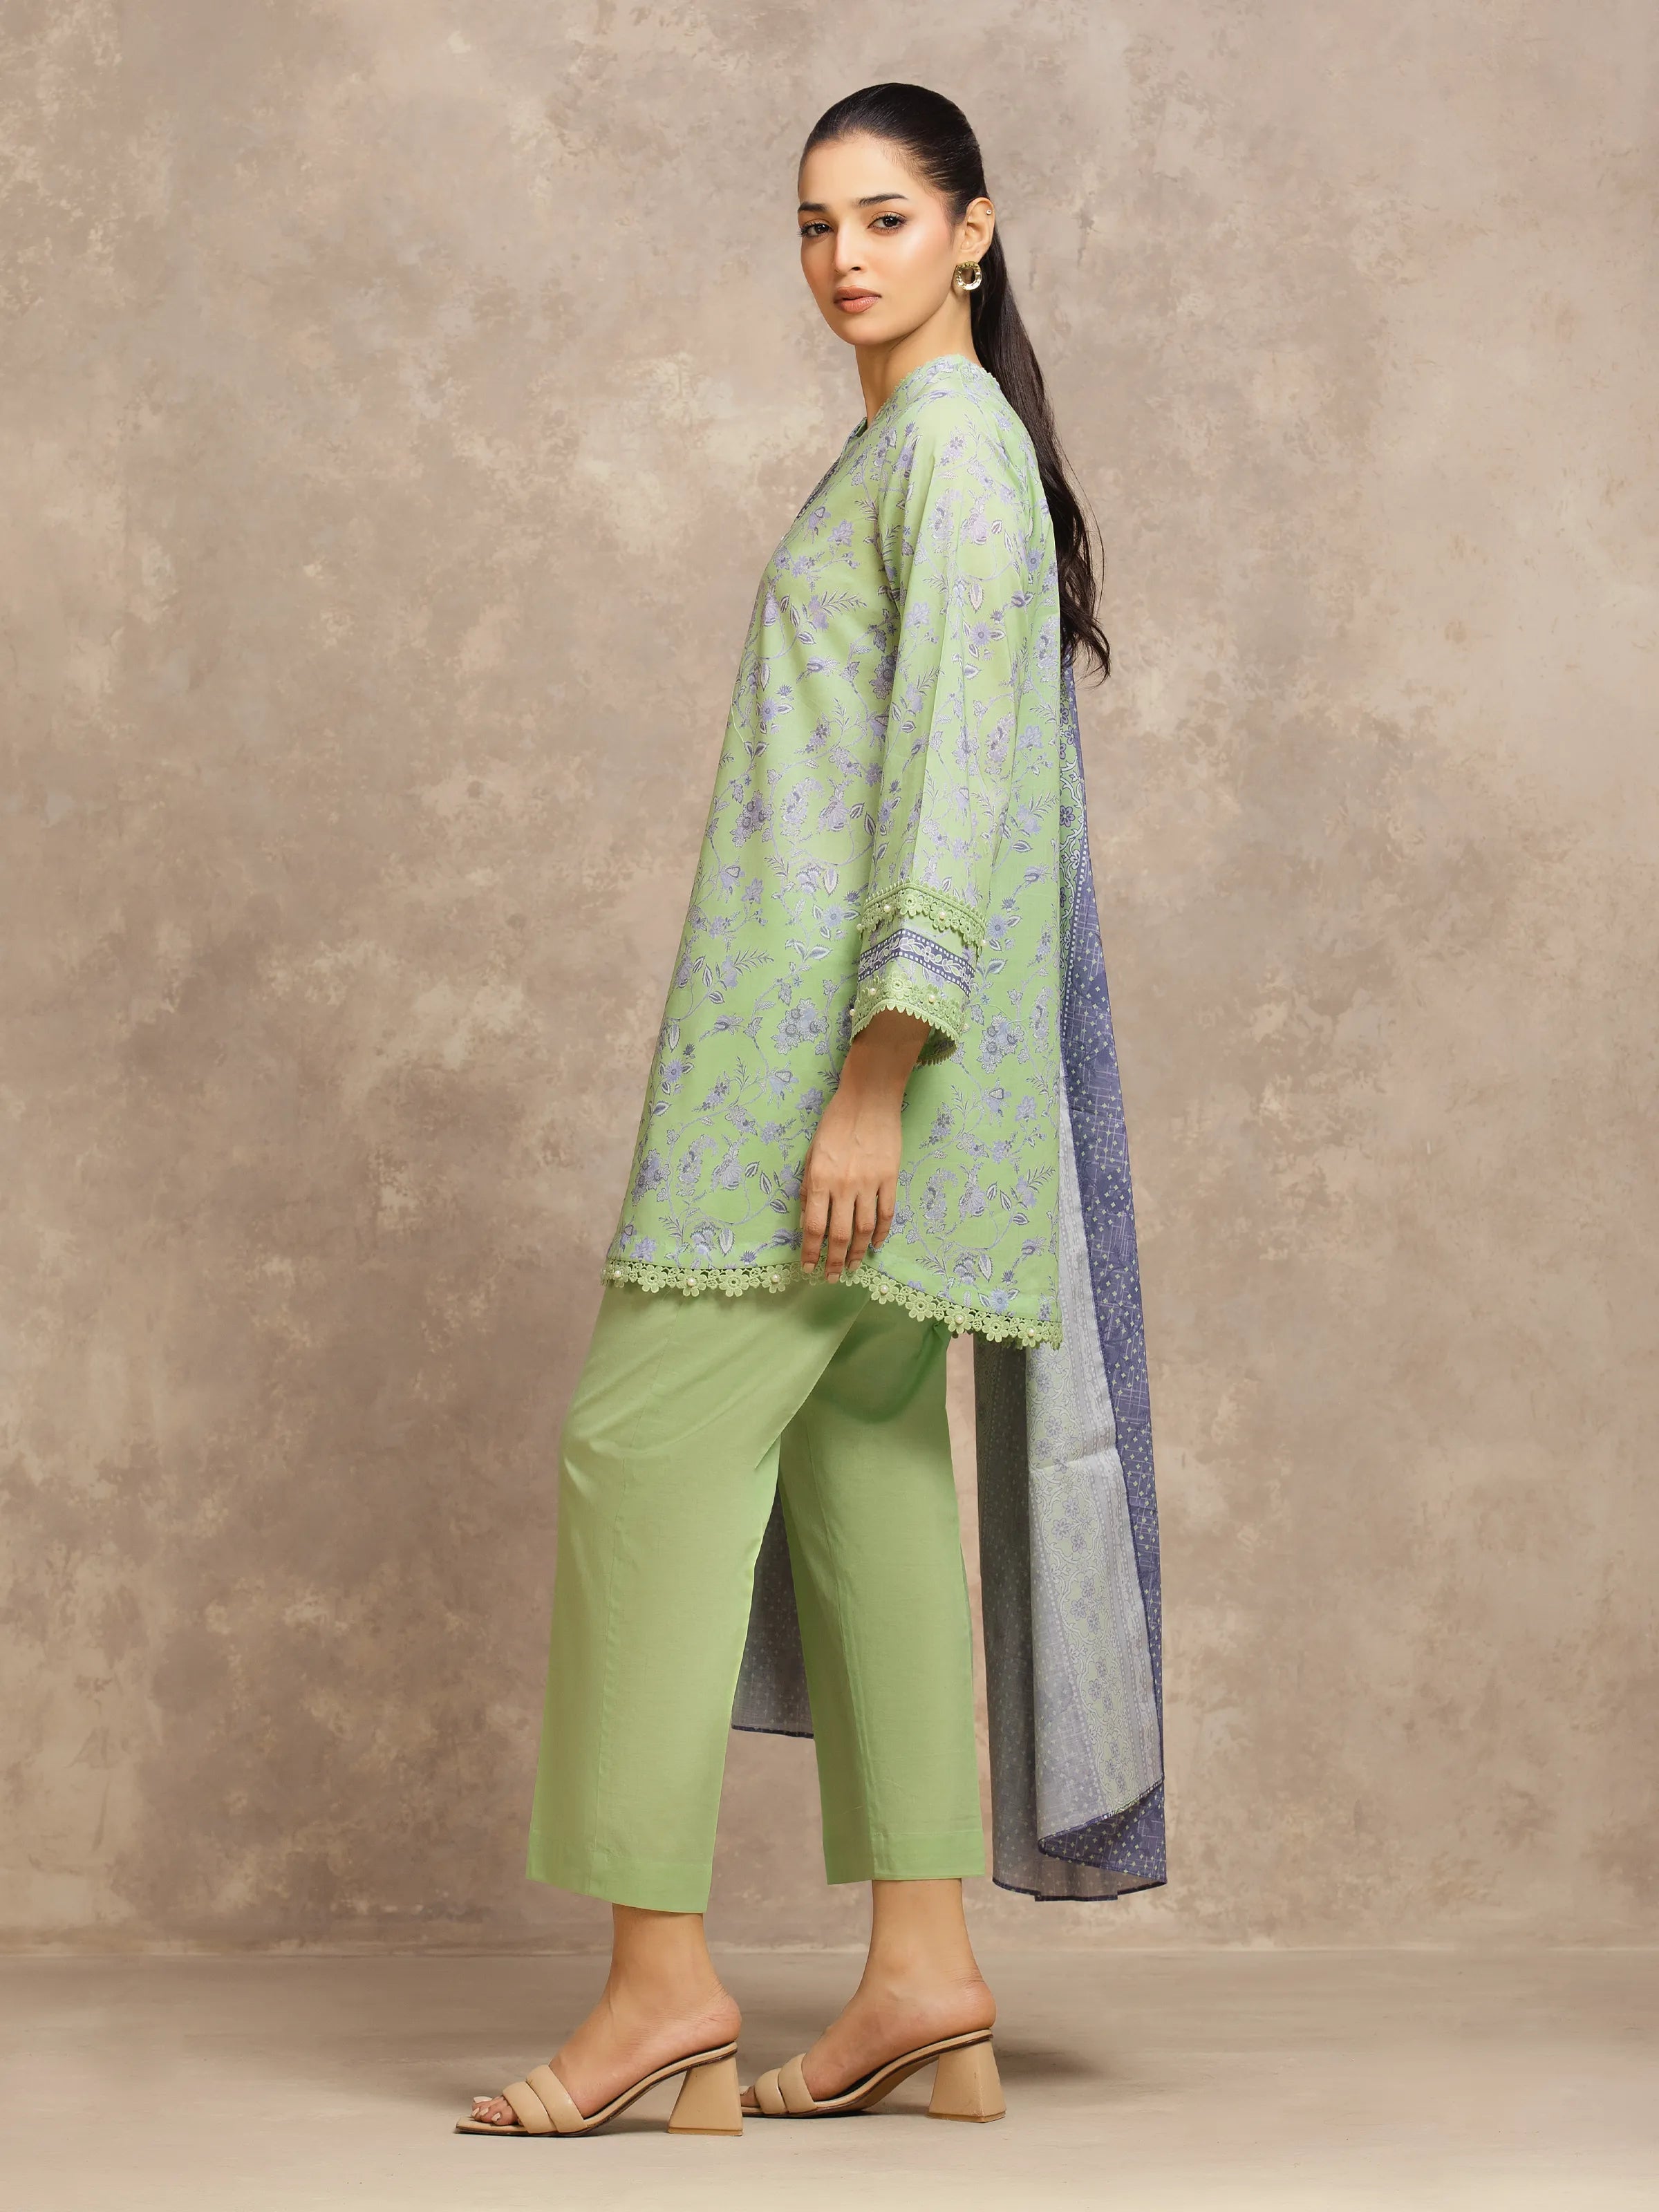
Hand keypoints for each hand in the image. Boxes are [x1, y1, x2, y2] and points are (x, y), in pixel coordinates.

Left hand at [799, 1011, 930, 1280]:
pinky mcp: (890, 1178)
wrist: (869, 1099)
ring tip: (852, 1266)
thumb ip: (809, 1189)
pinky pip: (886, 1213)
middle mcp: (845, 1186)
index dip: (811, 1252)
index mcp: (820, 1180)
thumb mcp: (812, 1155)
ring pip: (864, 1229)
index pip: (814, 1227)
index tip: (808, 1268)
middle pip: (839, 1235)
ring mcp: (870, 1183)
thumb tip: (808, 1222)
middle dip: (834, 1261)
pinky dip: (881, 1233)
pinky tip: (875, 1245)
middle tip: (833, 1277)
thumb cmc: (834, 1124)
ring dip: (857, 1253)